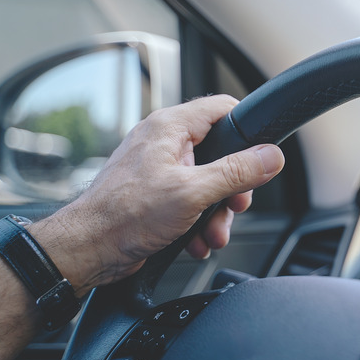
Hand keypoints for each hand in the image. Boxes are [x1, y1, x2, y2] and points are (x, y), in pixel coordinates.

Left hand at [29, 95, 284, 295]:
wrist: (89, 250)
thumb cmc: (124, 215)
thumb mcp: (193, 192)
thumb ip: (236, 172)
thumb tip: (270, 157)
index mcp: (170, 128)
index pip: (222, 109)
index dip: (247, 129)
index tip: (261, 154)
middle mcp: (164, 144)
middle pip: (221, 154)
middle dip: (233, 188)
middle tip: (235, 205)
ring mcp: (159, 170)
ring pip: (208, 184)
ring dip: (216, 214)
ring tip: (213, 234)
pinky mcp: (156, 196)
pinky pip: (191, 203)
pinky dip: (198, 224)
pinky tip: (196, 241)